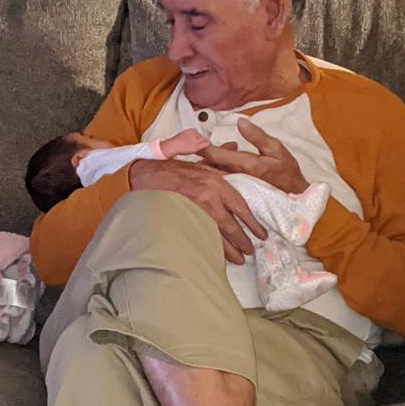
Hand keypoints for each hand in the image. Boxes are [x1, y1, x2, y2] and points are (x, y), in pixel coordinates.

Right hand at [129, 156, 266, 264]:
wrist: (143, 177)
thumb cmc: (170, 169)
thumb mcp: (197, 158)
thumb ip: (216, 156)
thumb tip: (233, 146)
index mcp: (215, 182)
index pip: (240, 206)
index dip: (252, 222)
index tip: (261, 233)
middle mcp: (209, 198)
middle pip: (232, 226)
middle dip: (243, 241)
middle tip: (251, 251)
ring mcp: (196, 212)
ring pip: (219, 237)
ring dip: (231, 251)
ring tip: (240, 260)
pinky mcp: (185, 223)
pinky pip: (203, 239)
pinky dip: (213, 249)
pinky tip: (219, 257)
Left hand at [198, 117, 309, 193]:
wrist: (294, 198)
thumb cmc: (286, 173)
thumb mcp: (276, 149)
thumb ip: (257, 136)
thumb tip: (240, 122)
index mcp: (245, 165)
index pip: (215, 154)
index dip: (200, 145)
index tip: (190, 137)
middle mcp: (236, 177)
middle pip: (209, 165)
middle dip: (201, 154)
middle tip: (193, 144)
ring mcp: (234, 187)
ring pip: (213, 174)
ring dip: (207, 163)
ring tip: (205, 154)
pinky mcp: (235, 193)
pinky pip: (219, 181)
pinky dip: (214, 172)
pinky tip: (216, 166)